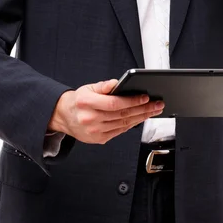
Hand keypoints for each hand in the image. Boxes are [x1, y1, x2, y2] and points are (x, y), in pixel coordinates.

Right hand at [47, 79, 164, 144]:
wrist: (65, 116)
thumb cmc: (79, 101)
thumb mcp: (88, 88)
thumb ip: (103, 86)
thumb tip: (116, 83)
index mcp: (86, 102)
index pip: (114, 103)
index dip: (132, 101)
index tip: (145, 97)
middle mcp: (90, 118)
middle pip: (122, 114)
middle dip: (143, 109)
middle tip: (157, 104)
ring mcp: (94, 131)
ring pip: (123, 124)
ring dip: (141, 117)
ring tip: (153, 111)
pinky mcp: (99, 139)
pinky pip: (119, 131)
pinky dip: (132, 125)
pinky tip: (140, 118)